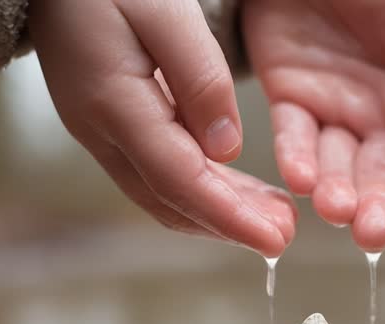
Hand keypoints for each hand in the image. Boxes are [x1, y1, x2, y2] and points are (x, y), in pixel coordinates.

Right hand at [29, 0, 296, 257]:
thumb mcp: (165, 11)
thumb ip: (199, 79)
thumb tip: (227, 150)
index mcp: (114, 105)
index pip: (179, 180)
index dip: (229, 216)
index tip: (274, 240)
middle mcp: (100, 131)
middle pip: (171, 200)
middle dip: (228, 226)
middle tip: (284, 236)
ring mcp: (99, 132)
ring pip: (163, 194)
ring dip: (217, 213)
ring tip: (271, 219)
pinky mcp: (107, 125)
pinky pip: (156, 172)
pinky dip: (199, 190)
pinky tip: (235, 191)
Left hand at [244, 0, 384, 250]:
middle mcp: (380, 113)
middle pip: (383, 173)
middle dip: (378, 205)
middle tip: (370, 233)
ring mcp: (336, 110)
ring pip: (338, 166)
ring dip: (337, 193)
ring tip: (333, 210)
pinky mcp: (292, 100)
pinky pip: (294, 138)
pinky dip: (296, 160)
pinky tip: (298, 180)